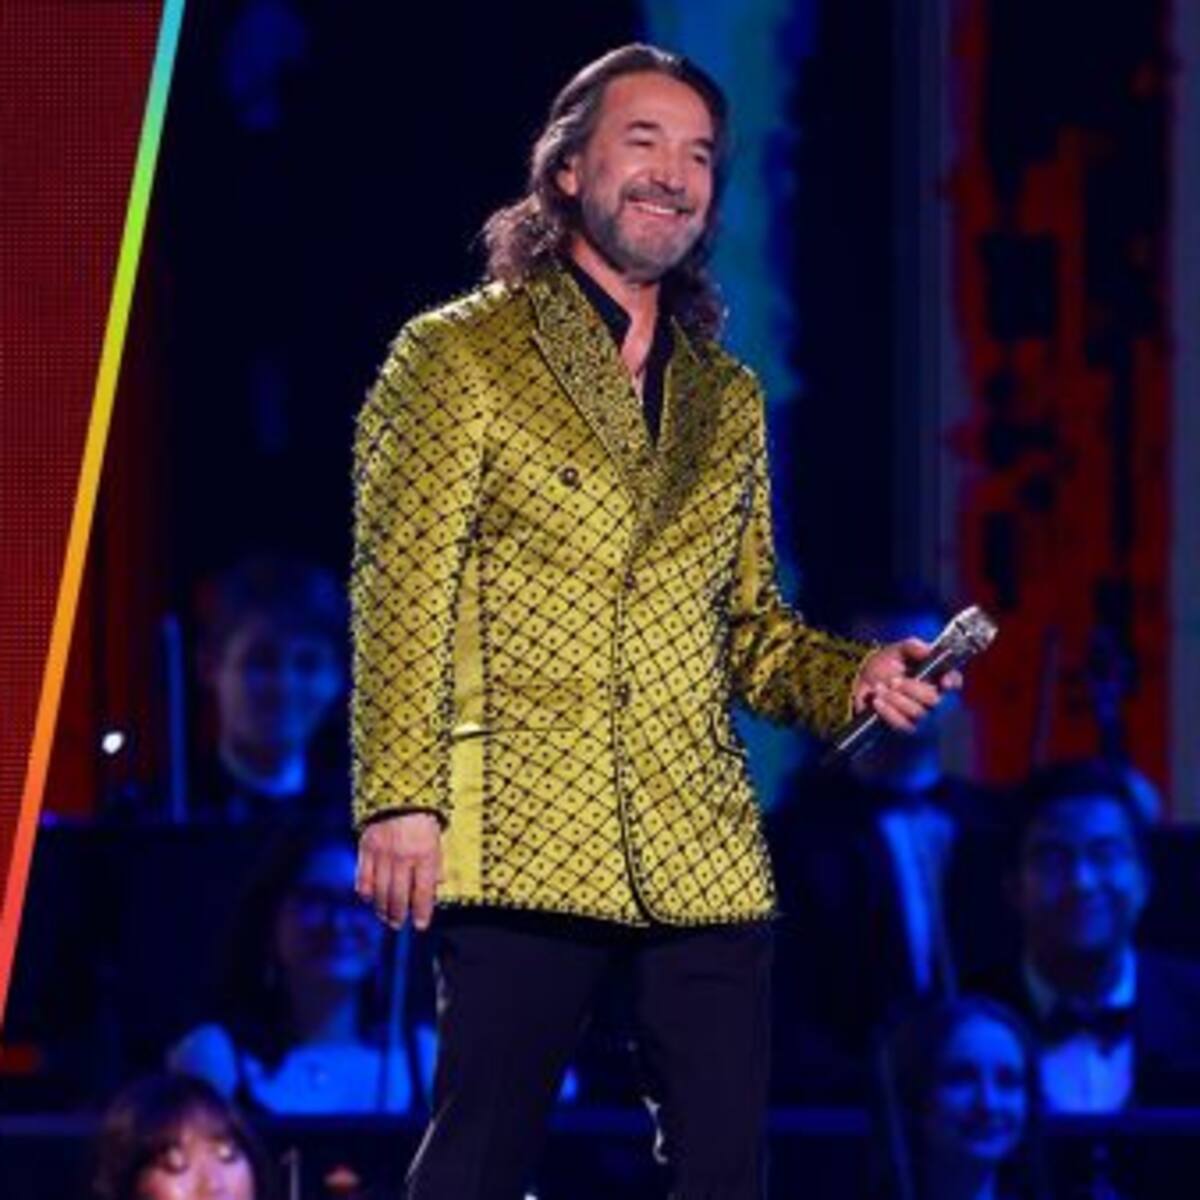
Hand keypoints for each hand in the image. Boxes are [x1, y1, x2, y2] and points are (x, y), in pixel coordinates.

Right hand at [356, 812, 442, 930]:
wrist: (399, 788)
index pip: (423, 892)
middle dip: (399, 915)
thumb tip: (438, 885)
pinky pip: (364, 877)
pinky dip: (366, 891)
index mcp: (425, 853)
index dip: (421, 912)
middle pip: (399, 896)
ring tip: (386, 917)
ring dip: (382, 908)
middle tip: (398, 924)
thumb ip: (437, 861)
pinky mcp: (366, 847)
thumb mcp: (438, 835)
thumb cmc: (423, 813)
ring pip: (380, 891)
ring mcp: (383, 853)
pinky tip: (370, 898)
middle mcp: (403, 856)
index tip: (420, 925)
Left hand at [852, 638, 961, 732]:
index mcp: (936, 676)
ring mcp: (921, 716)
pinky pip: (903, 726)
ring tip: (880, 688)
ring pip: (919, 714)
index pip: (954, 680)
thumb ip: (912, 647)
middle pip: (935, 701)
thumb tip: (926, 650)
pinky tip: (877, 701)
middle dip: (913, 690)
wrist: (863, 682)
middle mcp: (933, 698)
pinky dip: (888, 712)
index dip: (952, 681)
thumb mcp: (896, 651)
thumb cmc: (885, 665)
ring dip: (897, 700)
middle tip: (893, 681)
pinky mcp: (906, 728)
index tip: (944, 682)